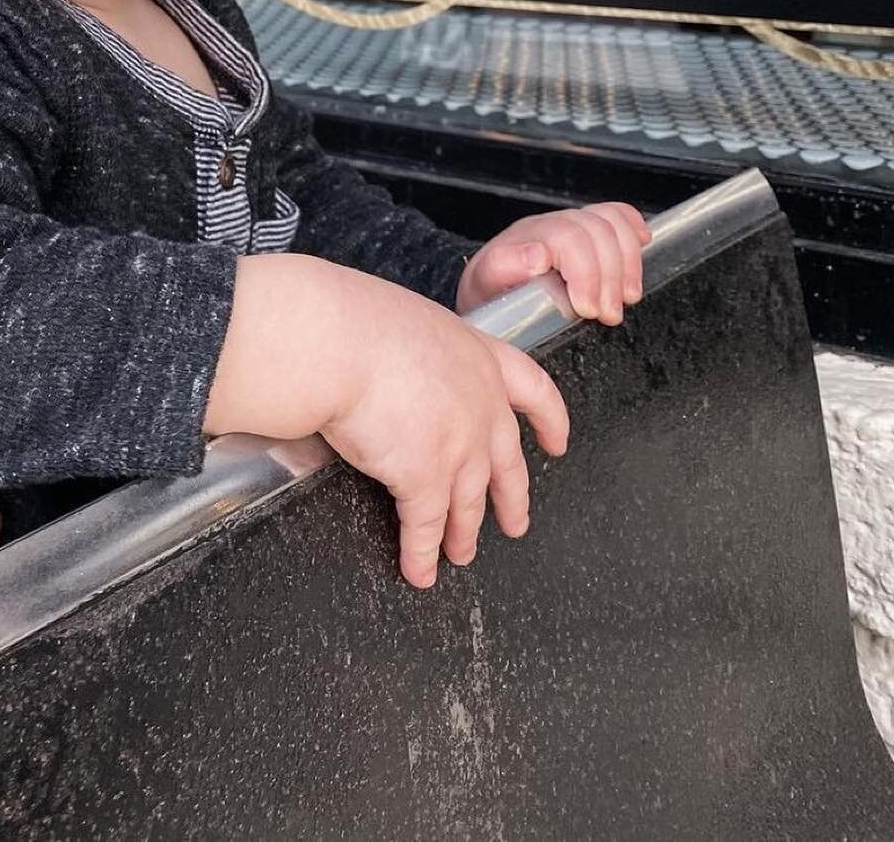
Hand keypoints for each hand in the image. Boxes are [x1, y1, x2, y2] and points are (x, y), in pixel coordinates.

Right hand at [322, 277, 569, 587]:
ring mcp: (457, 445)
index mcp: (476, 356)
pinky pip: (425, 528)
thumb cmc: (354, 322)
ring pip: (469, 502)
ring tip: (460, 553)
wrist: (335, 342)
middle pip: (505, 462)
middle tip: (515, 523)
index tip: (557, 442)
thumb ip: (420, 357)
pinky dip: (421, 555)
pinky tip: (420, 571)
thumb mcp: (406, 326)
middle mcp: (479, 404)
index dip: (550, 419)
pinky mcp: (424, 478)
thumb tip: (396, 377)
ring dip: (464, 533)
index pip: (533, 388)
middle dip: (511, 498)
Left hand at [455, 202, 650, 323]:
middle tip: (608, 315)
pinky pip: (615, 215)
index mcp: (518, 240)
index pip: (564, 236)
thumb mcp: (485, 294)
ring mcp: (566, 226)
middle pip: (593, 230)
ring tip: (625, 298)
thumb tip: (536, 255)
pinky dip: (633, 228)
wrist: (489, 302)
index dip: (585, 272)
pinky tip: (643, 244)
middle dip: (609, 276)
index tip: (587, 309)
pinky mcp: (584, 233)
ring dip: (627, 262)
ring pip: (609, 221)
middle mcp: (544, 227)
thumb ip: (503, 271)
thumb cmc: (490, 304)